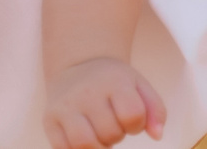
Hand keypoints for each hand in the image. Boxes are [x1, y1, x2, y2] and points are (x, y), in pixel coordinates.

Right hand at [44, 58, 164, 148]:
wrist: (77, 65)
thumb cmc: (113, 82)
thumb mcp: (139, 86)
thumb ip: (155, 110)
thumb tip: (157, 135)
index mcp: (114, 80)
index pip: (132, 115)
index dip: (136, 125)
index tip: (130, 118)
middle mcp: (87, 91)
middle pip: (110, 132)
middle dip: (116, 135)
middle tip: (112, 124)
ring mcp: (65, 106)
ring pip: (85, 144)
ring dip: (98, 147)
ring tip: (99, 136)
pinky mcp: (49, 119)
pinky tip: (85, 139)